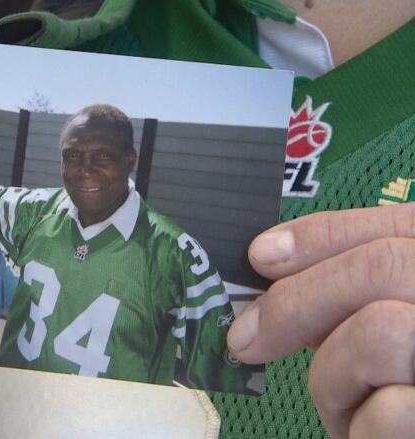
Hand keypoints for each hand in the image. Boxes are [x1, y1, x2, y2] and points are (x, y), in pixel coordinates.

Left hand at [227, 202, 414, 438]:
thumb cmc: (400, 389)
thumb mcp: (382, 329)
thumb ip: (346, 293)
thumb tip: (272, 258)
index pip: (397, 227)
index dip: (321, 235)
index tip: (261, 255)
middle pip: (382, 266)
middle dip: (297, 299)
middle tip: (245, 338)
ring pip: (381, 331)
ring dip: (332, 375)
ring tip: (344, 404)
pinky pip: (391, 408)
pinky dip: (360, 424)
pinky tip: (369, 431)